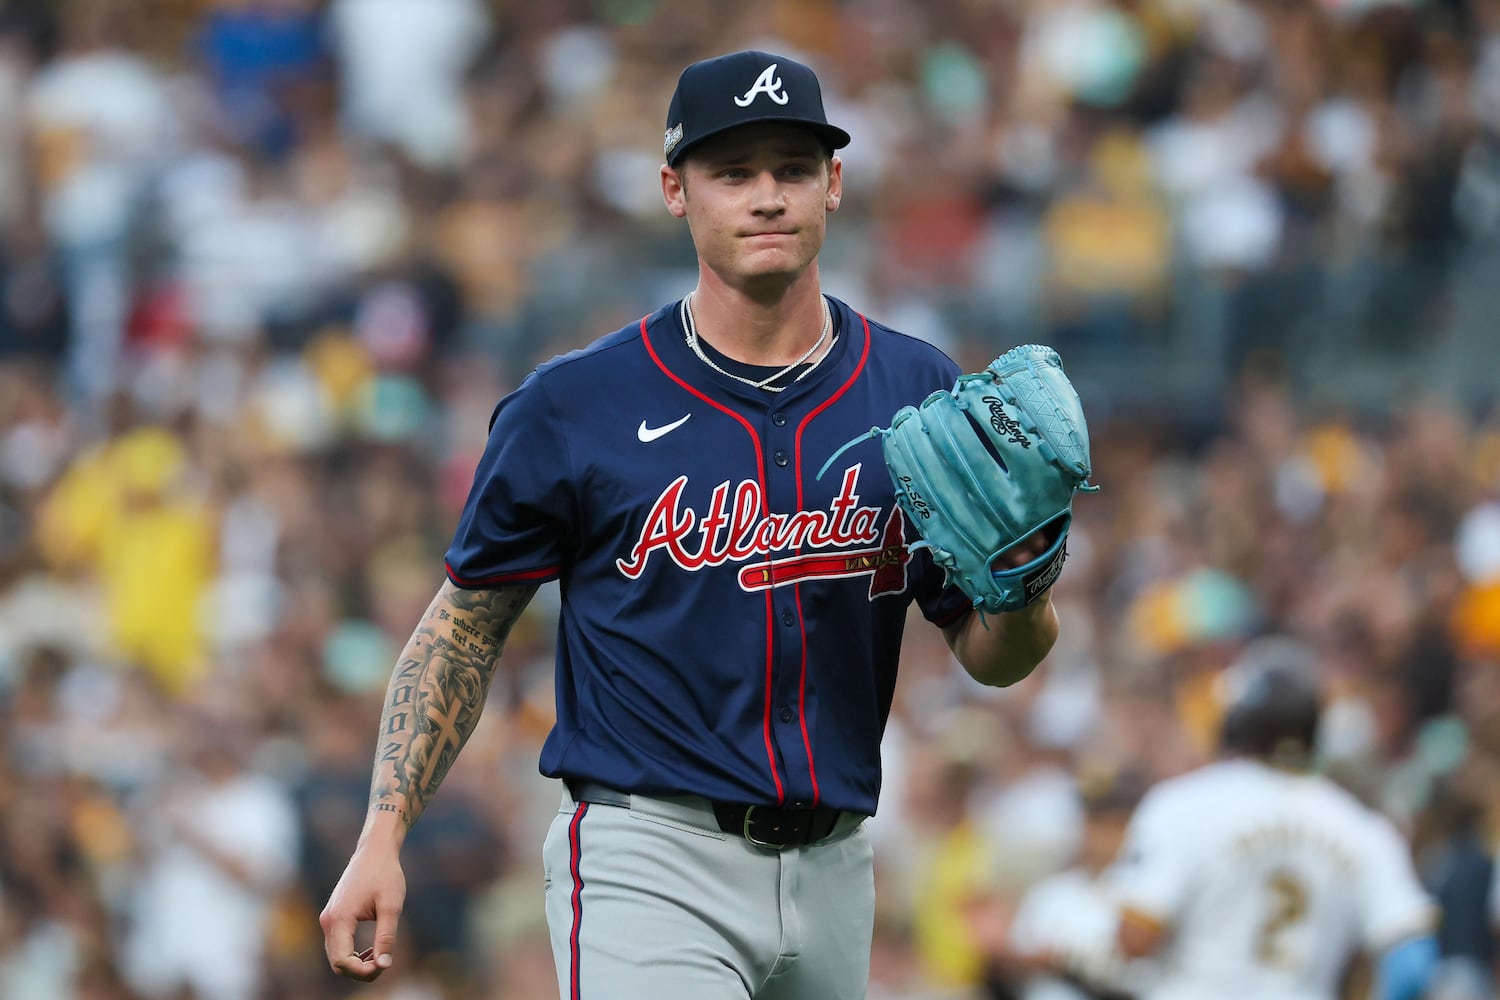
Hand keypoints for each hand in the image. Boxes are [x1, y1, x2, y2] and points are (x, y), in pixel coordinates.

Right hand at [319, 845, 406, 980]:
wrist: (375, 850)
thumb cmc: (385, 874)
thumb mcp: (391, 906)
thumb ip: (386, 937)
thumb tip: (384, 965)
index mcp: (340, 918)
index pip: (342, 961)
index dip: (362, 971)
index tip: (384, 965)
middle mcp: (328, 920)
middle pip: (336, 962)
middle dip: (359, 971)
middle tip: (384, 964)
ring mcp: (328, 918)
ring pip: (336, 956)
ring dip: (356, 963)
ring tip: (381, 955)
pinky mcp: (333, 916)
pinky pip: (338, 945)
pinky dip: (352, 953)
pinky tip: (373, 949)